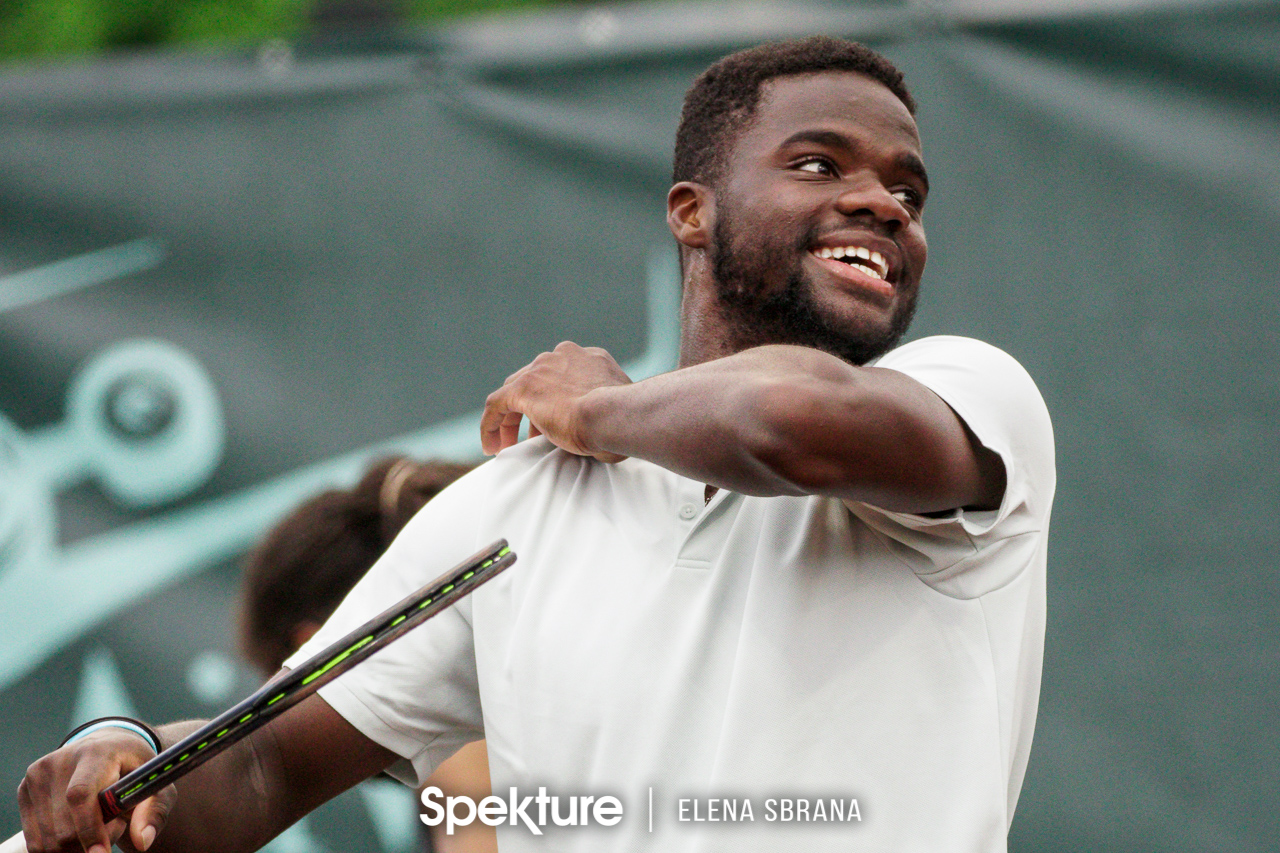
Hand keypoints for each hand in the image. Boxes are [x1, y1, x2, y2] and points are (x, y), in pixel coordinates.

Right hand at [18, 730, 174, 852]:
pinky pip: (35, 840)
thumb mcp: (154, 783)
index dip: (89, 829)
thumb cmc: (134, 769)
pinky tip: (78, 826)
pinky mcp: (24, 790)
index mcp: (95, 753)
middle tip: (115, 826)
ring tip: (99, 823)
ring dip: (75, 845)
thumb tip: (143, 841)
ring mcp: (37, 775)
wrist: (108, 748)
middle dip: (90, 840)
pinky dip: (57, 845)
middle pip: (64, 826)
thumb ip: (154, 811)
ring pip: (48, 839)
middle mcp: (60, 761)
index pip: (80, 795)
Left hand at [481, 342, 630, 461]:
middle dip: (532, 408)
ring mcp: (543, 368)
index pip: (563, 375)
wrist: (614, 415)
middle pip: (536, 379)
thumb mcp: (618, 412)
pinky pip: (497, 405)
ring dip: (511, 418)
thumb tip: (601, 442)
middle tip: (533, 437)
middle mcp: (565, 356)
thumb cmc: (625, 422)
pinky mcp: (523, 388)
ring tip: (509, 445)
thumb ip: (606, 415)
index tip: (555, 424)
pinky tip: (491, 446)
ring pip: (514, 390)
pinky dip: (491, 425)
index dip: (556, 400)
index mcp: (592, 359)